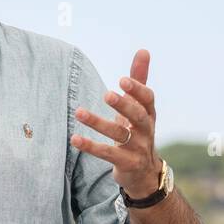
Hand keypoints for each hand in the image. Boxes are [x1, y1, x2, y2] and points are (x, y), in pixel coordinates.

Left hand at [71, 48, 160, 199]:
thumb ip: (139, 80)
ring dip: (98, 123)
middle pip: (138, 116)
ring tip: (79, 112)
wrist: (145, 173)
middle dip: (124, 105)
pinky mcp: (126, 164)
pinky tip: (75, 139)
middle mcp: (146, 131)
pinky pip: (108, 154)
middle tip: (107, 95)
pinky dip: (91, 146)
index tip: (123, 80)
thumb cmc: (138, 132)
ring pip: (119, 135)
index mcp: (149, 114)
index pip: (148, 99)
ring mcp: (137, 148)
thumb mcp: (140, 107)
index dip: (137, 90)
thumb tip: (143, 50)